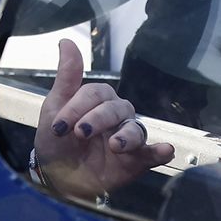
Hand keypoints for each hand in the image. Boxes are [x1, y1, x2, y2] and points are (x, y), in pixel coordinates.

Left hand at [33, 39, 174, 198]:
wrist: (56, 178)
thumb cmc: (56, 142)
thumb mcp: (54, 109)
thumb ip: (66, 77)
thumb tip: (66, 41)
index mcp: (98, 100)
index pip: (94, 94)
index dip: (76, 107)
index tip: (59, 126)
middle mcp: (116, 116)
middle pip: (115, 108)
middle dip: (97, 119)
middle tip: (81, 133)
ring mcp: (127, 138)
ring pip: (135, 128)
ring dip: (127, 135)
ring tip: (116, 146)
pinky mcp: (135, 161)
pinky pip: (151, 153)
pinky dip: (160, 151)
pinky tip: (165, 149)